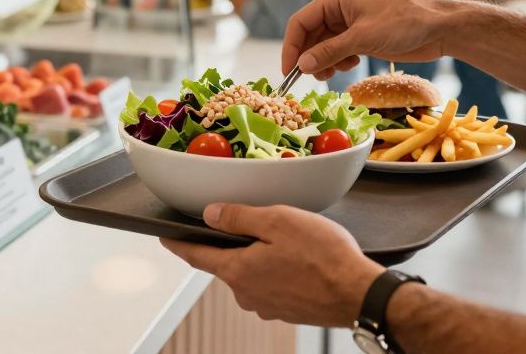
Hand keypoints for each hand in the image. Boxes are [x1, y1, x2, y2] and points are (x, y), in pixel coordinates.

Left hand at [161, 203, 381, 326]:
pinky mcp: (287, 310)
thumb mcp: (277, 221)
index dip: (178, 244)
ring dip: (261, 256)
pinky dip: (278, 270)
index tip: (165, 237)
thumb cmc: (324, 258)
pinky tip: (299, 258)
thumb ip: (238, 217)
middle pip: (227, 263)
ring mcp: (268, 306)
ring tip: (288, 240)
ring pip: (252, 273)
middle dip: (234, 243)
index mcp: (238, 271)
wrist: (360, 294)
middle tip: (255, 223)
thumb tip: (210, 215)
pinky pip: (272, 284)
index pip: (196, 256)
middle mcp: (247, 294)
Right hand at [281, 0, 455, 79]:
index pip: (300, 22)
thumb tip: (302, 65)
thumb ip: (330, 51)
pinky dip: (339, 62)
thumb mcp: (363, 38)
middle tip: (314, 77)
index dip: (291, 47)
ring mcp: (350, 23)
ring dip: (324, 62)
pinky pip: (338, 51)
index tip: (288, 71)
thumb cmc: (404, 22)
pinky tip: (351, 65)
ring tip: (334, 72)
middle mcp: (339, 8)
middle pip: (310, 35)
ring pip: (323, 46)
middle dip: (310, 57)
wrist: (439, 28)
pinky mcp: (361, 36)